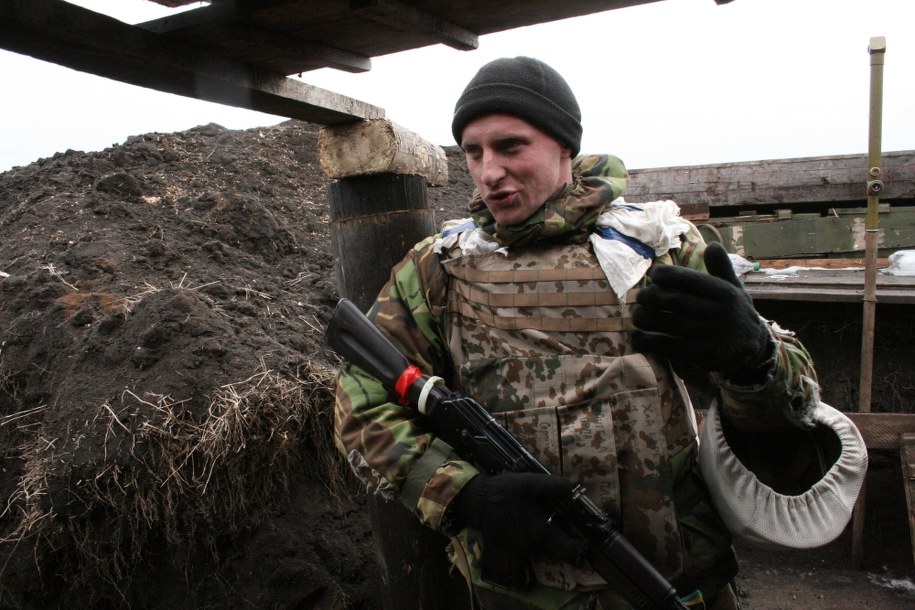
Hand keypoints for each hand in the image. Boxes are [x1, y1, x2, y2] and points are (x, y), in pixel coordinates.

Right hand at [449, 472, 585, 587]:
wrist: (476, 503)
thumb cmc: (505, 492)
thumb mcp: (529, 482)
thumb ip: (552, 486)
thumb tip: (572, 489)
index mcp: (542, 530)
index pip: (568, 550)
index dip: (578, 547)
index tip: (581, 537)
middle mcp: (534, 545)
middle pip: (557, 552)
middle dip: (563, 543)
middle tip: (562, 527)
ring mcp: (522, 551)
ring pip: (543, 551)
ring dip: (546, 542)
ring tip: (542, 525)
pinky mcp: (510, 551)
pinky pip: (527, 553)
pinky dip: (531, 545)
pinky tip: (527, 530)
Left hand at [631, 242, 773, 383]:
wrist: (755, 349)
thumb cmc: (736, 313)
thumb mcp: (735, 289)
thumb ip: (722, 268)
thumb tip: (713, 244)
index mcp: (723, 292)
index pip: (688, 279)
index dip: (666, 275)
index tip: (654, 277)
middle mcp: (718, 312)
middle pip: (674, 300)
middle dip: (650, 297)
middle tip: (641, 298)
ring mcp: (711, 334)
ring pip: (668, 324)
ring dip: (645, 319)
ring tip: (636, 316)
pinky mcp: (703, 354)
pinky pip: (669, 347)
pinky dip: (648, 343)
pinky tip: (637, 338)